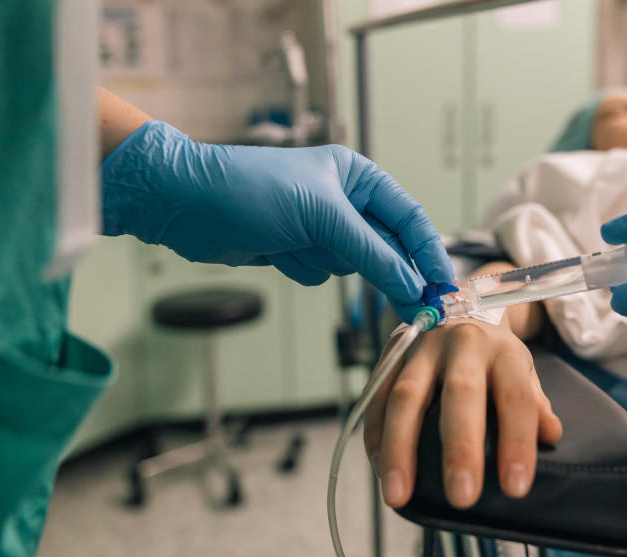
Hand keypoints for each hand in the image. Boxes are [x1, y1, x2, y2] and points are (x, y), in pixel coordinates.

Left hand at [101, 121, 453, 320]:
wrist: (183, 204)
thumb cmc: (249, 190)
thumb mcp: (322, 217)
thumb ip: (373, 253)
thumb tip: (411, 284)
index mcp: (357, 177)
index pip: (409, 218)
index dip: (429, 253)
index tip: (443, 288)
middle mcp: (343, 200)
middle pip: (386, 247)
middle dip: (388, 271)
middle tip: (416, 308)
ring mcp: (319, 226)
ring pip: (353, 264)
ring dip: (330, 262)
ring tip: (298, 244)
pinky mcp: (295, 248)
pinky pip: (320, 273)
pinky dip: (303, 268)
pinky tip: (278, 252)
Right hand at [363, 318, 561, 509]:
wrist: (454, 308)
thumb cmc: (491, 355)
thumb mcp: (521, 370)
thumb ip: (534, 403)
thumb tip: (551, 435)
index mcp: (503, 350)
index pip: (515, 397)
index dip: (517, 443)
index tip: (515, 488)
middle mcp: (462, 344)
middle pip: (461, 393)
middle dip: (460, 447)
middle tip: (462, 497)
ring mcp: (421, 348)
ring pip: (405, 396)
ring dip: (400, 449)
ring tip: (398, 495)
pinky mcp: (389, 356)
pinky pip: (375, 398)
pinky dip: (375, 437)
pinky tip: (381, 471)